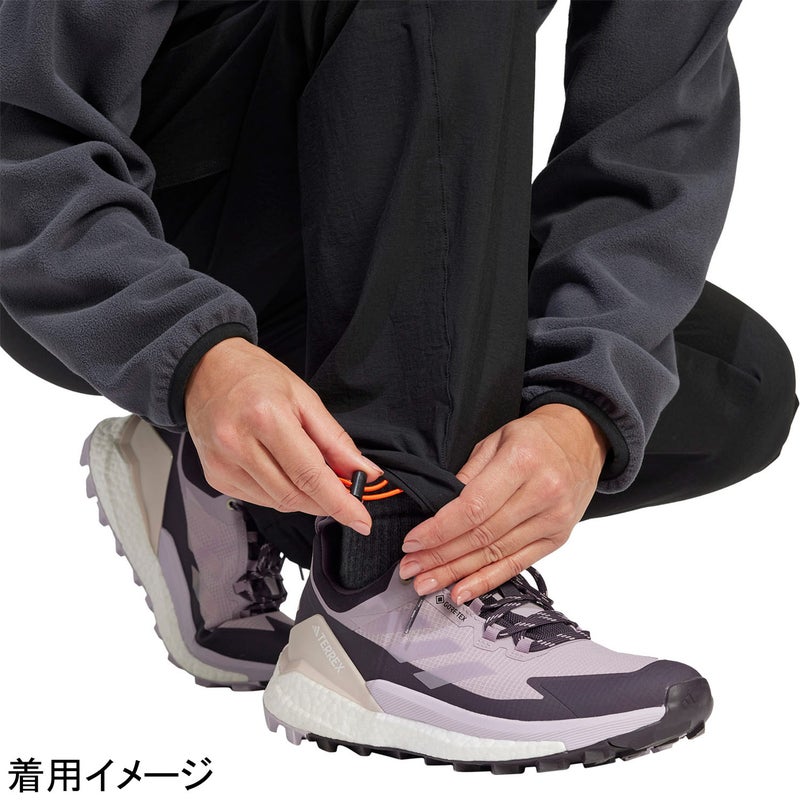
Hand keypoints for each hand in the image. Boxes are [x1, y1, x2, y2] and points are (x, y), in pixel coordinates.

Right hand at [184, 337, 381, 533]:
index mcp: (266, 418)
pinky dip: (279, 492)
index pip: (310, 475)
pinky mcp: (215, 477)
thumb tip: (364, 472)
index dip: (339, 503)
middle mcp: (239, 444)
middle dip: (324, 501)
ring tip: (305, 468)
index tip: (360, 519)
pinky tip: (280, 469)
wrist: (206, 370)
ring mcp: (223, 464)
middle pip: (294, 495)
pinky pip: (259, 499)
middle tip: (342, 490)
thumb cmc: (255, 377)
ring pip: (277, 502)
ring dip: (302, 497)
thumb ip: (336, 441)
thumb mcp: (305, 398)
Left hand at [398, 404, 607, 602]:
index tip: (413, 542)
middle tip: (410, 569)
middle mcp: (542, 493)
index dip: (440, 529)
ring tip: (427, 583)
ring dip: (457, 573)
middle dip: (440, 556)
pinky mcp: (557, 538)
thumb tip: (438, 508)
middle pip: (482, 535)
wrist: (582, 439)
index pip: (473, 507)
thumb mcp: (496, 439)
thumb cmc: (534, 437)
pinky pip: (517, 565)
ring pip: (495, 554)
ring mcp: (553, 520)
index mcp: (522, 462)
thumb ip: (468, 473)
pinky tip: (462, 591)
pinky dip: (487, 580)